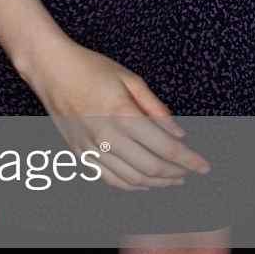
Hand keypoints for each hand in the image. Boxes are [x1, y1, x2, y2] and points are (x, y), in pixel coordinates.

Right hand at [25, 37, 211, 191]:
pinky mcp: (80, 154)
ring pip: (131, 179)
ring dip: (157, 183)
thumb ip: (156, 108)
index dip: (188, 160)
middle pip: (150, 168)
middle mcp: (106, 136)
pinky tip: (145, 183)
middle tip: (190, 171)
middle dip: (176, 173)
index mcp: (122, 114)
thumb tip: (179, 134)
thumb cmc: (91, 68)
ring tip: (173, 179)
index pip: (165, 147)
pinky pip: (109, 179)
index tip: (204, 166)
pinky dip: (131, 186)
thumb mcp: (130, 78)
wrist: (50, 70)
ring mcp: (91, 148)